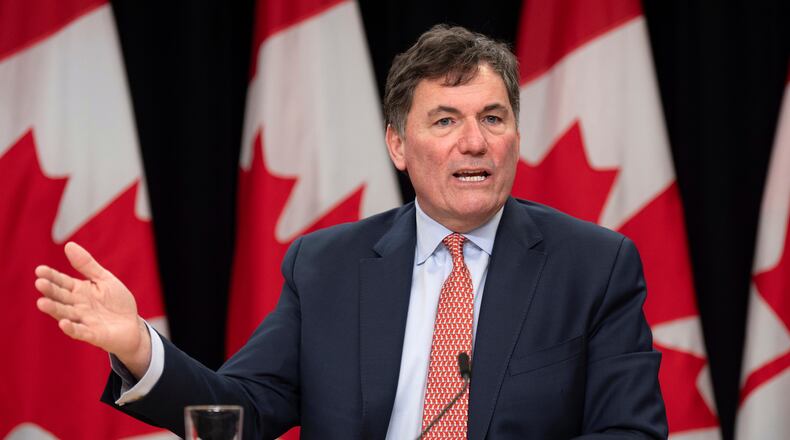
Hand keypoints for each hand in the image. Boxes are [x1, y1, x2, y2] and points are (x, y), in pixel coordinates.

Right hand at [35, 242, 150, 377]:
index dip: (51, 276)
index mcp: (79, 291)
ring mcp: (84, 321)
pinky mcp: (93, 335)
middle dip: (50, 291)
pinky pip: (81, 332)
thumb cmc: (116, 302)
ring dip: (55, 309)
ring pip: (66, 314)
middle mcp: (78, 306)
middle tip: (39, 283)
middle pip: (61, 297)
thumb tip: (69, 245)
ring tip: (42, 303)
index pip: (62, 282)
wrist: (133, 325)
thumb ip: (87, 265)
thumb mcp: (104, 279)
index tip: (40, 270)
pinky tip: (63, 323)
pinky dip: (72, 328)